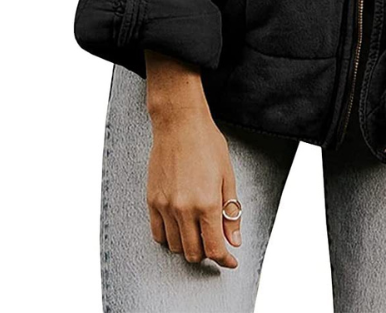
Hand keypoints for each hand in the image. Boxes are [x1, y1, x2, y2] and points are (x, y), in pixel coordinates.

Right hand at [144, 51, 241, 267]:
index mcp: (207, 203)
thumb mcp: (228, 176)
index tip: (230, 260)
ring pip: (175, 247)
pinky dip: (169, 238)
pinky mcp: (151, 201)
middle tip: (215, 244)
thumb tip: (234, 240)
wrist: (179, 124)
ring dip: (188, 246)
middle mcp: (184, 209)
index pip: (215, 248)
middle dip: (207, 253)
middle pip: (194, 252)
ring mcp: (165, 206)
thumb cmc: (208, 144)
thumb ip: (230, 211)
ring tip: (198, 232)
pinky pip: (158, 234)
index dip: (225, 259)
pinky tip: (180, 227)